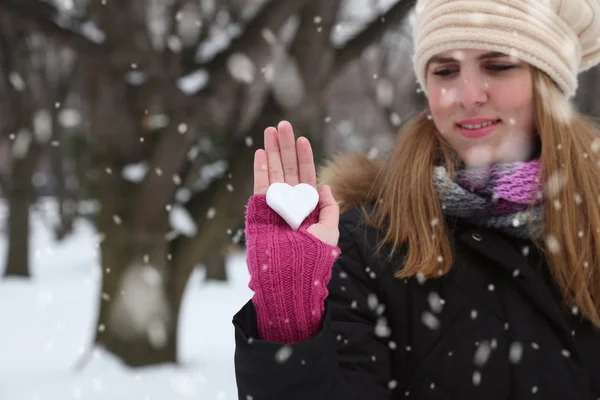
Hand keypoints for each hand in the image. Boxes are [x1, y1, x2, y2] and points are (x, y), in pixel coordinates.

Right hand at [253, 121, 338, 245]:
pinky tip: (262, 151)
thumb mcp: (329, 231)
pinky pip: (260, 185)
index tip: (303, 139)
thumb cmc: (313, 256)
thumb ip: (329, 208)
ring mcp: (273, 204)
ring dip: (271, 150)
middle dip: (285, 146)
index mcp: (306, 206)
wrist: (291, 272)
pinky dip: (260, 168)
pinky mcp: (260, 209)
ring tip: (271, 130)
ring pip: (273, 171)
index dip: (304, 157)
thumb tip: (325, 186)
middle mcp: (289, 202)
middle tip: (283, 124)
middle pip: (287, 168)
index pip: (305, 176)